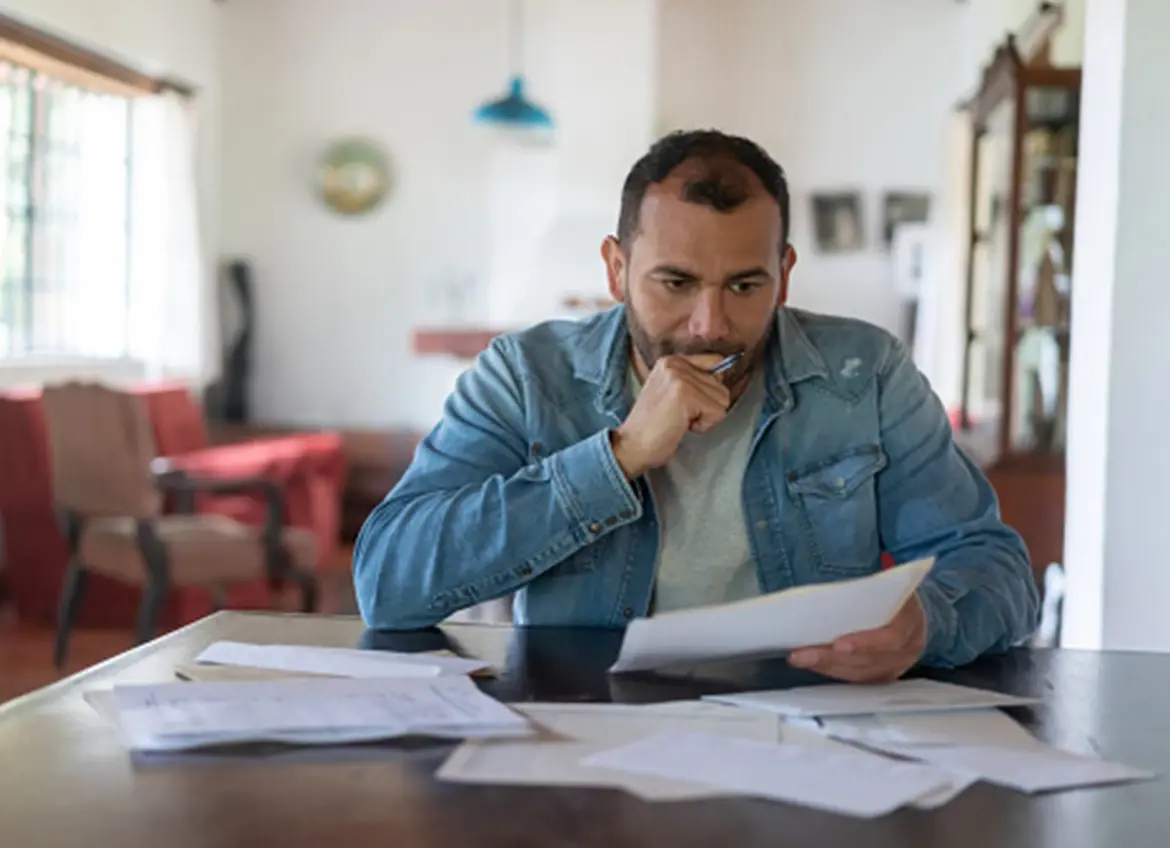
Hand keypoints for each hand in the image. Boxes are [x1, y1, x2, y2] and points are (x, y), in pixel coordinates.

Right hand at [610, 354, 730, 477]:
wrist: (631, 445)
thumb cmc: (653, 425)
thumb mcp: (670, 391)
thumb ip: (694, 380)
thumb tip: (724, 373)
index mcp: (671, 360)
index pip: (715, 361)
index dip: (710, 388)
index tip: (691, 403)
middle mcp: (676, 363)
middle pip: (721, 385)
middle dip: (706, 406)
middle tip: (680, 415)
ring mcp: (680, 377)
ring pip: (722, 399)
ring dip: (705, 417)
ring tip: (680, 420)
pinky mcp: (686, 395)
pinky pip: (718, 412)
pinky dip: (704, 425)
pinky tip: (682, 425)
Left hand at [787, 595, 926, 682]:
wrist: (914, 610)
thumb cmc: (892, 592)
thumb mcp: (886, 583)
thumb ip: (865, 587)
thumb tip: (828, 583)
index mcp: (911, 618)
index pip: (891, 636)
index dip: (865, 642)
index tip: (837, 644)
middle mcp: (909, 646)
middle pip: (869, 660)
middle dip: (831, 658)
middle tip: (800, 655)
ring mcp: (899, 664)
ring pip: (862, 673)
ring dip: (827, 667)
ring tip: (799, 659)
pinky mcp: (886, 674)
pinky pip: (859, 679)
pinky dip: (834, 671)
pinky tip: (813, 664)